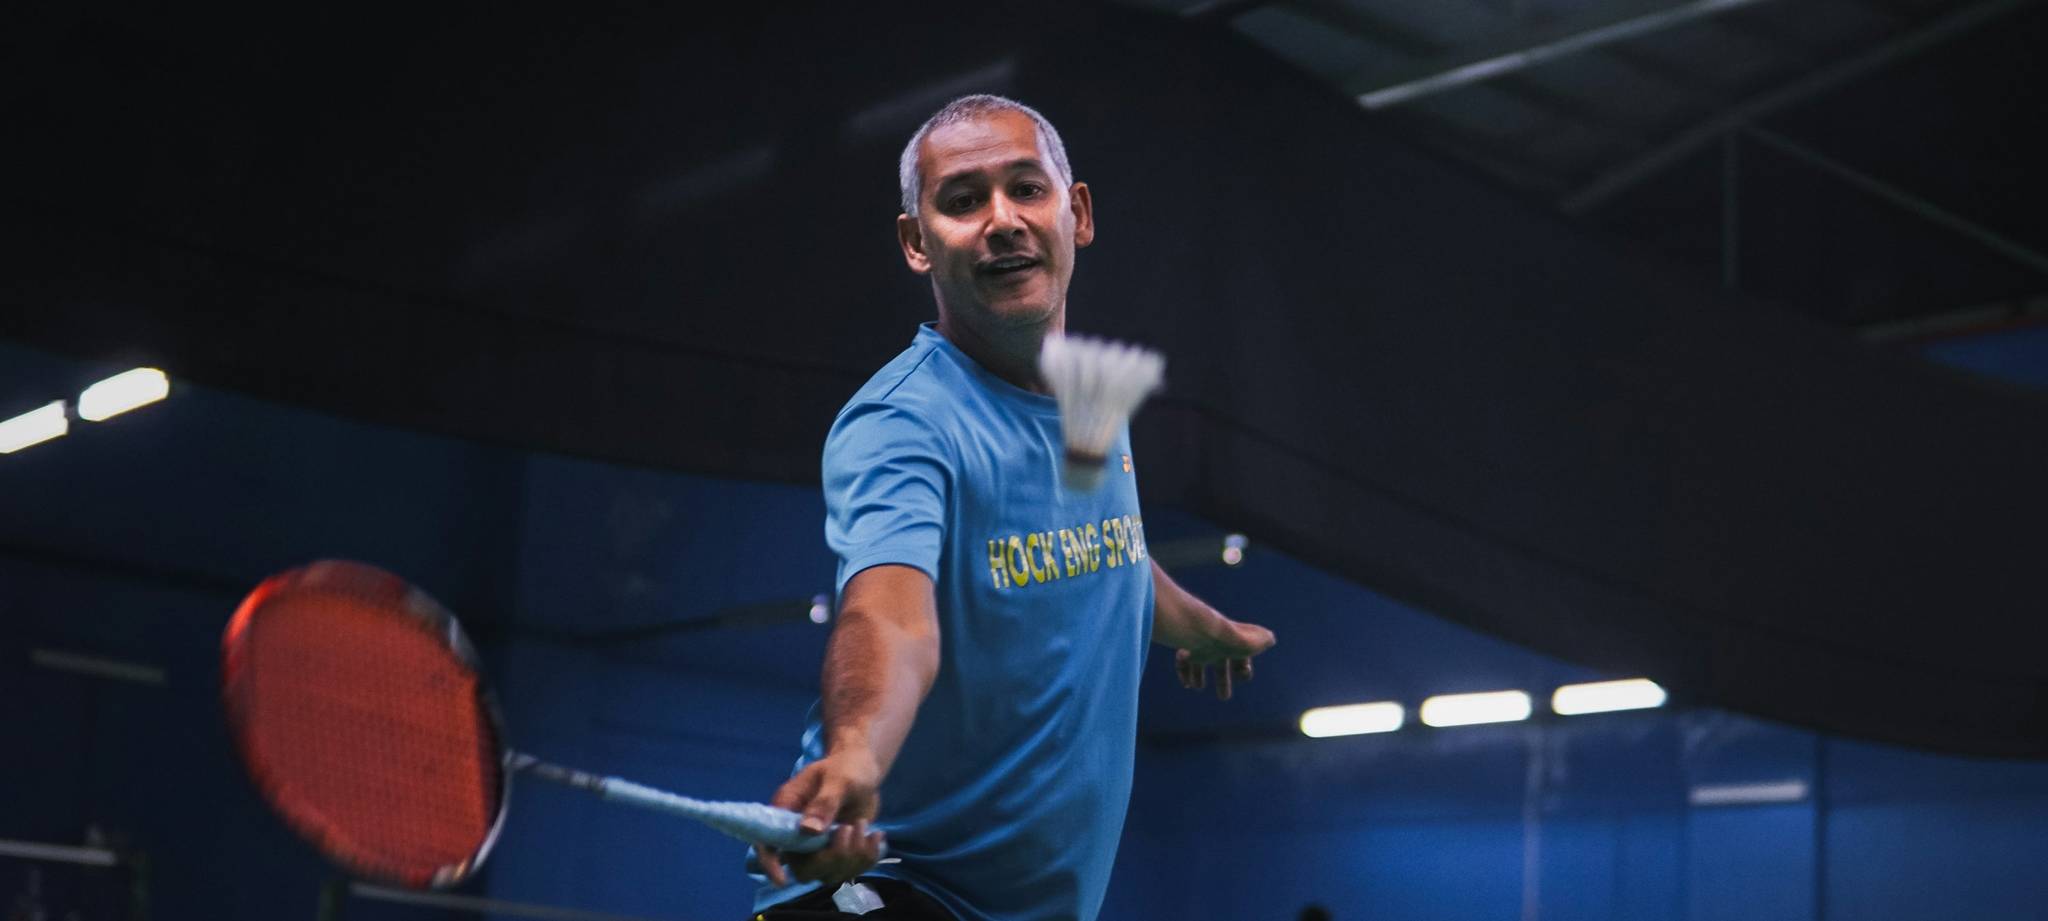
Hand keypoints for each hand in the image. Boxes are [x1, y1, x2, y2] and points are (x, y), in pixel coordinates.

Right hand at [753, 747, 888, 888]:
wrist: (862, 770)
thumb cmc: (845, 767)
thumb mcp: (838, 779)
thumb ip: (825, 803)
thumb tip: (808, 830)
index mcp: (786, 811)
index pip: (768, 844)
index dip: (771, 865)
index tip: (783, 880)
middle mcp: (798, 835)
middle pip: (803, 869)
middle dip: (831, 858)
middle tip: (848, 828)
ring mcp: (819, 848)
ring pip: (829, 874)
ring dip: (852, 856)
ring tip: (862, 824)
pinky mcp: (839, 853)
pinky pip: (851, 870)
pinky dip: (867, 857)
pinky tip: (875, 835)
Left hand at [1175, 617, 1274, 700]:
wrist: (1206, 632)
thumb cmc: (1233, 639)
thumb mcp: (1255, 641)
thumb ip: (1264, 640)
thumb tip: (1270, 639)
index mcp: (1234, 644)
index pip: (1240, 658)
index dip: (1242, 670)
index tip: (1243, 675)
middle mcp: (1216, 646)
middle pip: (1219, 664)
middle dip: (1222, 681)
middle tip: (1224, 697)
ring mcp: (1199, 647)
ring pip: (1198, 662)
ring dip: (1198, 678)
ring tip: (1198, 687)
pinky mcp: (1184, 649)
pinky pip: (1181, 662)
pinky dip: (1183, 673)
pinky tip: (1187, 683)